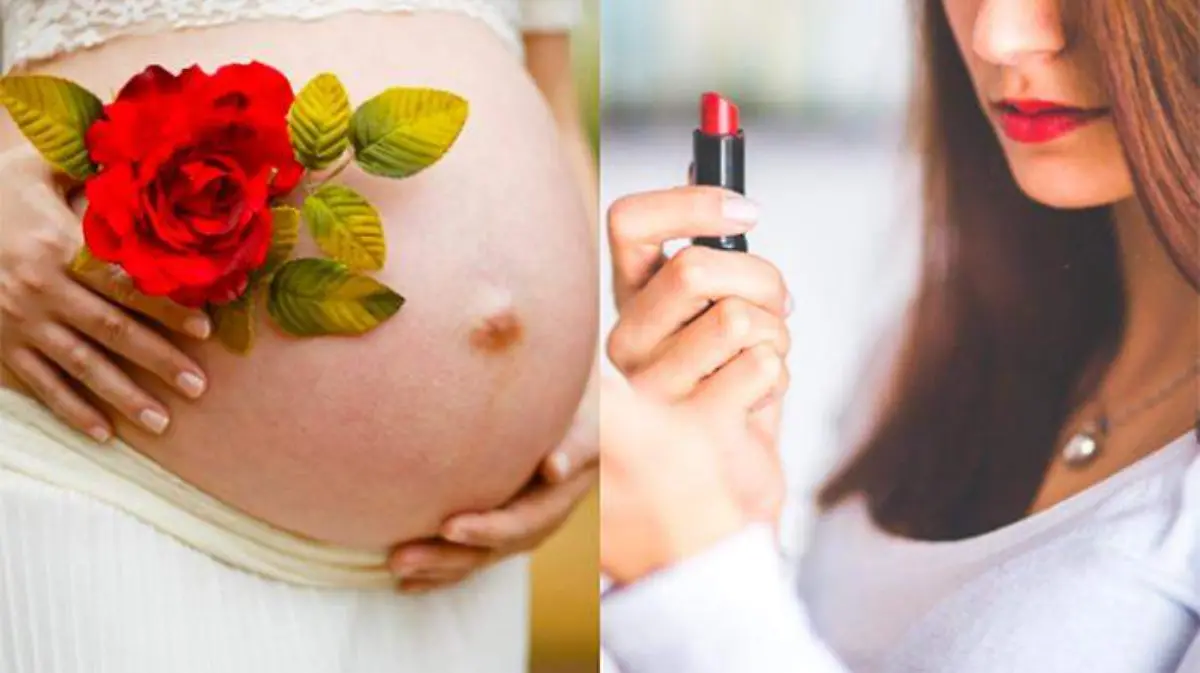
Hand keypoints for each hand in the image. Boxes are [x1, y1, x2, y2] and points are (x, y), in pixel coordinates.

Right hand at [0, 148, 211, 440]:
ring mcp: (19, 321)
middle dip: (159, 360)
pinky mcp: (0, 345)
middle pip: (112, 330)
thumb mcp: (31, 164)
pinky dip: (71, 410)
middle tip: (199, 386)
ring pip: (80, 365)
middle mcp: (40, 289)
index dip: (167, 306)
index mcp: (58, 245)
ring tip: (162, 421)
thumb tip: (138, 143)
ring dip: (123, 395)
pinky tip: (102, 433)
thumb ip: (86, 162)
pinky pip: (40, 383)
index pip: (125, 282)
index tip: (206, 327)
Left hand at [387, 373, 598, 592]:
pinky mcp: (497, 529)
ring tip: (393, 567)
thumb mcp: (586, 423)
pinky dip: (438, 572)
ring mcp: (516, 529)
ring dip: (435, 567)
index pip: (522, 522)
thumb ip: (576, 446)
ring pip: (476, 557)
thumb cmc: (576, 411)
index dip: (486, 529)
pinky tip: (403, 582)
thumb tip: (554, 469)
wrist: (574, 417)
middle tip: (400, 557)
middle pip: (491, 549)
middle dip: (446, 556)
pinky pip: (468, 556)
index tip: (447, 527)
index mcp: (559, 499)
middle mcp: (537, 522)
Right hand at [600, 185, 789, 584]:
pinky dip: (781, 378)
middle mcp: (625, 343)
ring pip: (739, 320)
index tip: (750, 213)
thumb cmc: (725, 391)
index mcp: (630, 305)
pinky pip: (764, 368)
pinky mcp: (690, 427)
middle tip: (779, 308)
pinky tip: (757, 403)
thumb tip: (715, 169)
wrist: (727, 491)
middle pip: (696, 269)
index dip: (692, 202)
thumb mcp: (713, 317)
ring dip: (777, 337)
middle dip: (763, 280)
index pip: (629, 222)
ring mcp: (652, 389)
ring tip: (763, 363)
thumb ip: (710, 258)